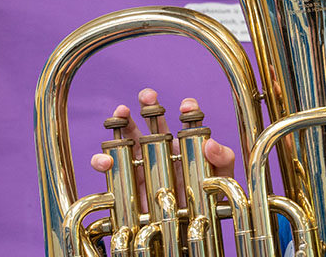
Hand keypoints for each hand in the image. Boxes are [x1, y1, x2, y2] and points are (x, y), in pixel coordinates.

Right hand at [90, 88, 235, 210]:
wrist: (188, 230)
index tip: (187, 105)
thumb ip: (222, 160)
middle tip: (148, 95)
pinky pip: (109, 168)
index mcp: (187, 145)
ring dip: (122, 123)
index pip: (187, 121)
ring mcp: (142, 164)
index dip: (187, 110)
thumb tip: (211, 143)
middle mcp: (163, 150)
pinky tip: (105, 159)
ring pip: (127, 138)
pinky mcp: (125, 182)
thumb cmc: (206, 201)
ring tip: (120, 111)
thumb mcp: (220, 180)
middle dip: (149, 105)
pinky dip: (103, 161)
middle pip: (152, 121)